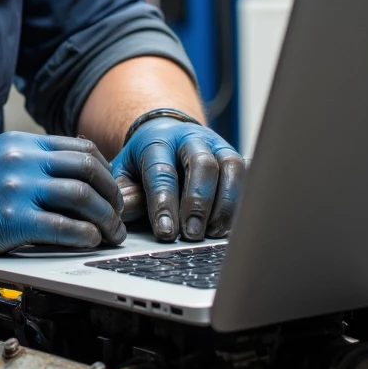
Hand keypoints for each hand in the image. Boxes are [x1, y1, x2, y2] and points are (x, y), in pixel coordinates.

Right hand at [0, 132, 126, 266]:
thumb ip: (29, 162)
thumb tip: (70, 177)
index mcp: (19, 144)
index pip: (79, 148)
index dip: (104, 170)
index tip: (110, 189)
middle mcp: (21, 160)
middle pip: (88, 168)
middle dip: (112, 194)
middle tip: (118, 214)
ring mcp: (17, 188)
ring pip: (83, 196)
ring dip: (105, 218)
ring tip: (110, 234)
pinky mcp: (12, 220)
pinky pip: (64, 227)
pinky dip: (85, 235)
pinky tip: (89, 242)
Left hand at [110, 116, 243, 241]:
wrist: (168, 134)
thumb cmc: (145, 160)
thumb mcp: (126, 171)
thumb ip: (126, 193)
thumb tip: (121, 215)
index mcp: (157, 141)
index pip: (162, 172)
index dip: (164, 203)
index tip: (166, 232)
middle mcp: (191, 139)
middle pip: (202, 164)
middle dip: (198, 202)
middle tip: (191, 234)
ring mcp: (217, 145)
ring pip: (230, 167)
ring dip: (225, 204)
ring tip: (212, 233)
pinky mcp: (235, 157)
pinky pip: (246, 175)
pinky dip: (241, 200)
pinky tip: (230, 224)